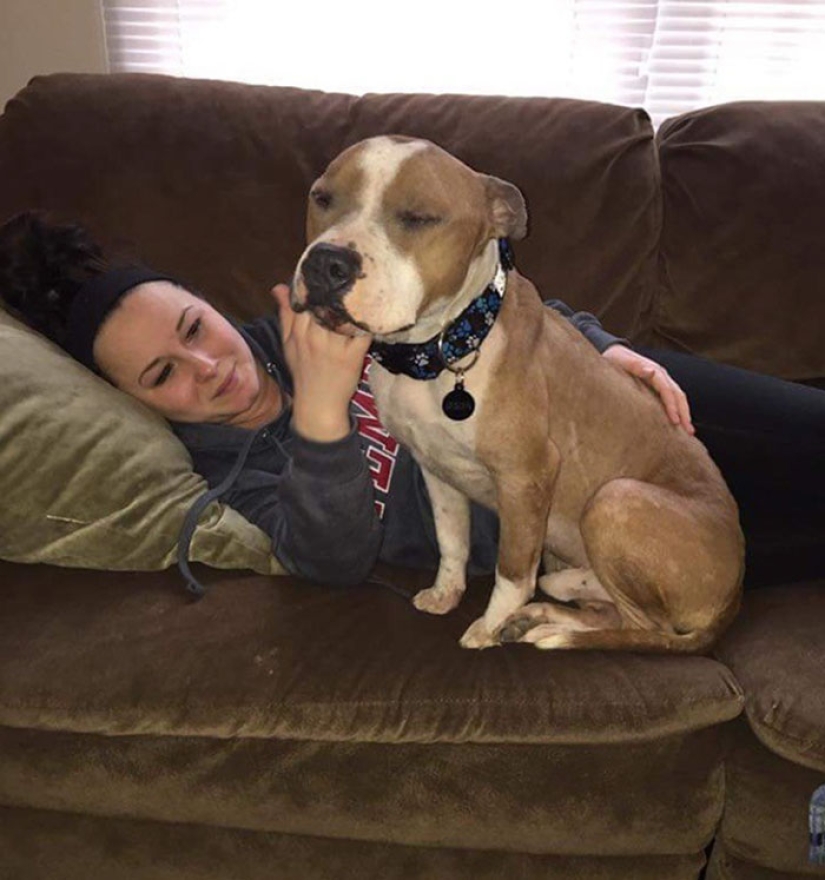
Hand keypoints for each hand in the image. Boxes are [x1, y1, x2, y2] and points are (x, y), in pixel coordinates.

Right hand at [271, 284, 371, 441]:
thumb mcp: (288, 343)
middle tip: (348, 274)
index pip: (307, 298)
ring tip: (363, 287)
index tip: (326, 270)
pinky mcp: (353, 356)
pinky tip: (373, 311)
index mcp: (298, 331)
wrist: (317, 405)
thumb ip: (285, 314)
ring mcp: (334, 346)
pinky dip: (368, 322)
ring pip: (344, 314)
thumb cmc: (303, 372)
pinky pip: (363, 332)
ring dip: (354, 301)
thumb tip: (279, 286)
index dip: (317, 282)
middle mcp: (315, 336)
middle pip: (326, 303)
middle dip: (336, 288)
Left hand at [602, 345, 694, 434]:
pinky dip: (677, 410)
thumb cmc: (614, 360)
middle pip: (678, 396)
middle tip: (688, 432)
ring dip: (684, 414)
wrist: (612, 353)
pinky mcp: (657, 386)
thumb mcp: (623, 362)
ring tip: (688, 432)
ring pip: (678, 398)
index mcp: (655, 371)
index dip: (672, 406)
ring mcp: (661, 380)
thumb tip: (652, 371)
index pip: (668, 391)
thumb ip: (637, 367)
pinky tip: (678, 423)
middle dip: (684, 413)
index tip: (675, 422)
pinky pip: (671, 399)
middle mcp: (662, 375)